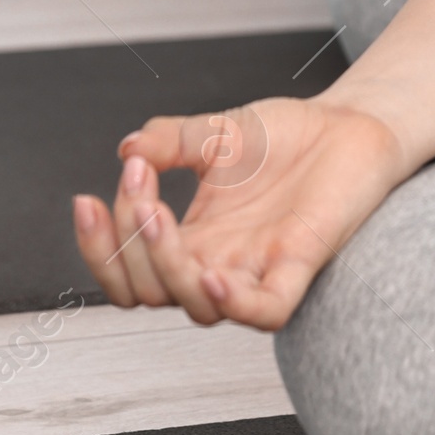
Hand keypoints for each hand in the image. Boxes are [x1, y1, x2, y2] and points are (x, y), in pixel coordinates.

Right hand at [73, 93, 404, 330]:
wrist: (348, 124)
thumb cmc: (287, 136)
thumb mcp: (215, 132)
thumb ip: (169, 140)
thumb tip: (127, 149)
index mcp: (191, 239)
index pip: (127, 274)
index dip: (99, 248)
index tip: (86, 198)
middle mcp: (217, 263)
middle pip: (149, 293)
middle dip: (127, 242)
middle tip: (138, 179)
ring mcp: (255, 269)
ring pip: (195, 309)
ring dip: (165, 264)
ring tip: (157, 210)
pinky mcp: (298, 268)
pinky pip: (262, 310)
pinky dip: (233, 303)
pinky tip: (209, 275)